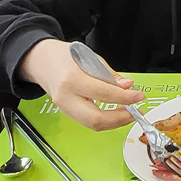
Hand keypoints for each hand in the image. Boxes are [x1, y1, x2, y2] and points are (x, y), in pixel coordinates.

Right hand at [19, 39, 142, 130]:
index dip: (125, 98)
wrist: (41, 61)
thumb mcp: (90, 57)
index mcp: (72, 79)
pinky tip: (115, 114)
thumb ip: (109, 75)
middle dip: (120, 119)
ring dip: (114, 123)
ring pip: (92, 125)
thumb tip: (127, 86)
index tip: (139, 96)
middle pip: (96, 119)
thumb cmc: (64, 56)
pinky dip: (104, 120)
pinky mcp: (66, 113)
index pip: (103, 93)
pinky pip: (88, 122)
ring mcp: (64, 108)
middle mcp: (66, 97)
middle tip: (135, 112)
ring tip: (129, 113)